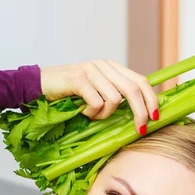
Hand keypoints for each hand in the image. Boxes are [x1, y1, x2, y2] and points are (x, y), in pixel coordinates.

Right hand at [40, 60, 158, 133]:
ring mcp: (91, 70)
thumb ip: (115, 95)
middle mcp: (104, 65)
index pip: (141, 81)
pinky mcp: (78, 79)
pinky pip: (96, 103)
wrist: (38, 86)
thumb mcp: (96, 91)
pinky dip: (91, 113)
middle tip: (140, 129)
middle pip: (133, 90)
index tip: (156, 118)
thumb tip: (139, 113)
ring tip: (90, 115)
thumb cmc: (68, 94)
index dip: (151, 99)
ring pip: (114, 99)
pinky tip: (81, 111)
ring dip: (104, 115)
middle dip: (140, 112)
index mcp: (112, 67)